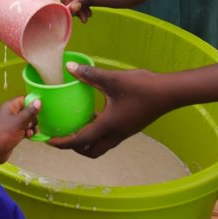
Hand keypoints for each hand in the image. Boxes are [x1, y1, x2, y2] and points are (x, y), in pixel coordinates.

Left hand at [0, 96, 40, 166]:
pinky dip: (27, 132)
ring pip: (26, 121)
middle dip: (32, 117)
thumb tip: (38, 101)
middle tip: (33, 123)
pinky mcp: (13, 132)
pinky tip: (29, 135)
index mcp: (9, 107)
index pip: (23, 100)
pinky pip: (23, 129)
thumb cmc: (5, 133)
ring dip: (31, 126)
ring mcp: (12, 123)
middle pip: (26, 111)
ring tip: (30, 131)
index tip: (41, 107)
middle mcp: (10, 113)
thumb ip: (30, 112)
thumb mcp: (20, 121)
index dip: (32, 102)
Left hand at [48, 63, 169, 157]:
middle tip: (62, 136)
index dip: (63, 143)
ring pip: (100, 145)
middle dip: (74, 148)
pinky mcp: (129, 127)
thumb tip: (69, 67)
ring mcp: (124, 132)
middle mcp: (115, 134)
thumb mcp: (113, 79)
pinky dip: (97, 132)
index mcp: (108, 126)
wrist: (168, 93)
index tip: (49, 140)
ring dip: (86, 141)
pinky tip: (94, 114)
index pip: (80, 141)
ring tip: (75, 125)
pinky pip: (108, 136)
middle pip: (91, 151)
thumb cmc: (142, 87)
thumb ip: (90, 74)